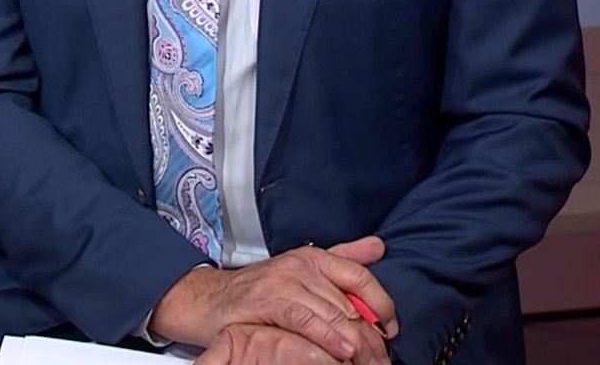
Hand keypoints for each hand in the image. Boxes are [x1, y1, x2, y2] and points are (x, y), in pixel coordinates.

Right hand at [150, 237, 396, 361]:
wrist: (208, 300)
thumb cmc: (257, 292)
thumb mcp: (301, 271)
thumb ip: (341, 260)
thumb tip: (378, 246)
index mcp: (312, 258)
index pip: (360, 275)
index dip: (382, 303)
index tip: (391, 328)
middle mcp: (299, 266)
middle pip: (350, 302)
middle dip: (372, 336)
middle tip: (383, 358)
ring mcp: (282, 283)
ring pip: (332, 314)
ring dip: (355, 344)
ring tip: (367, 361)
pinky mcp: (266, 302)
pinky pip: (305, 321)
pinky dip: (327, 337)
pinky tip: (341, 352)